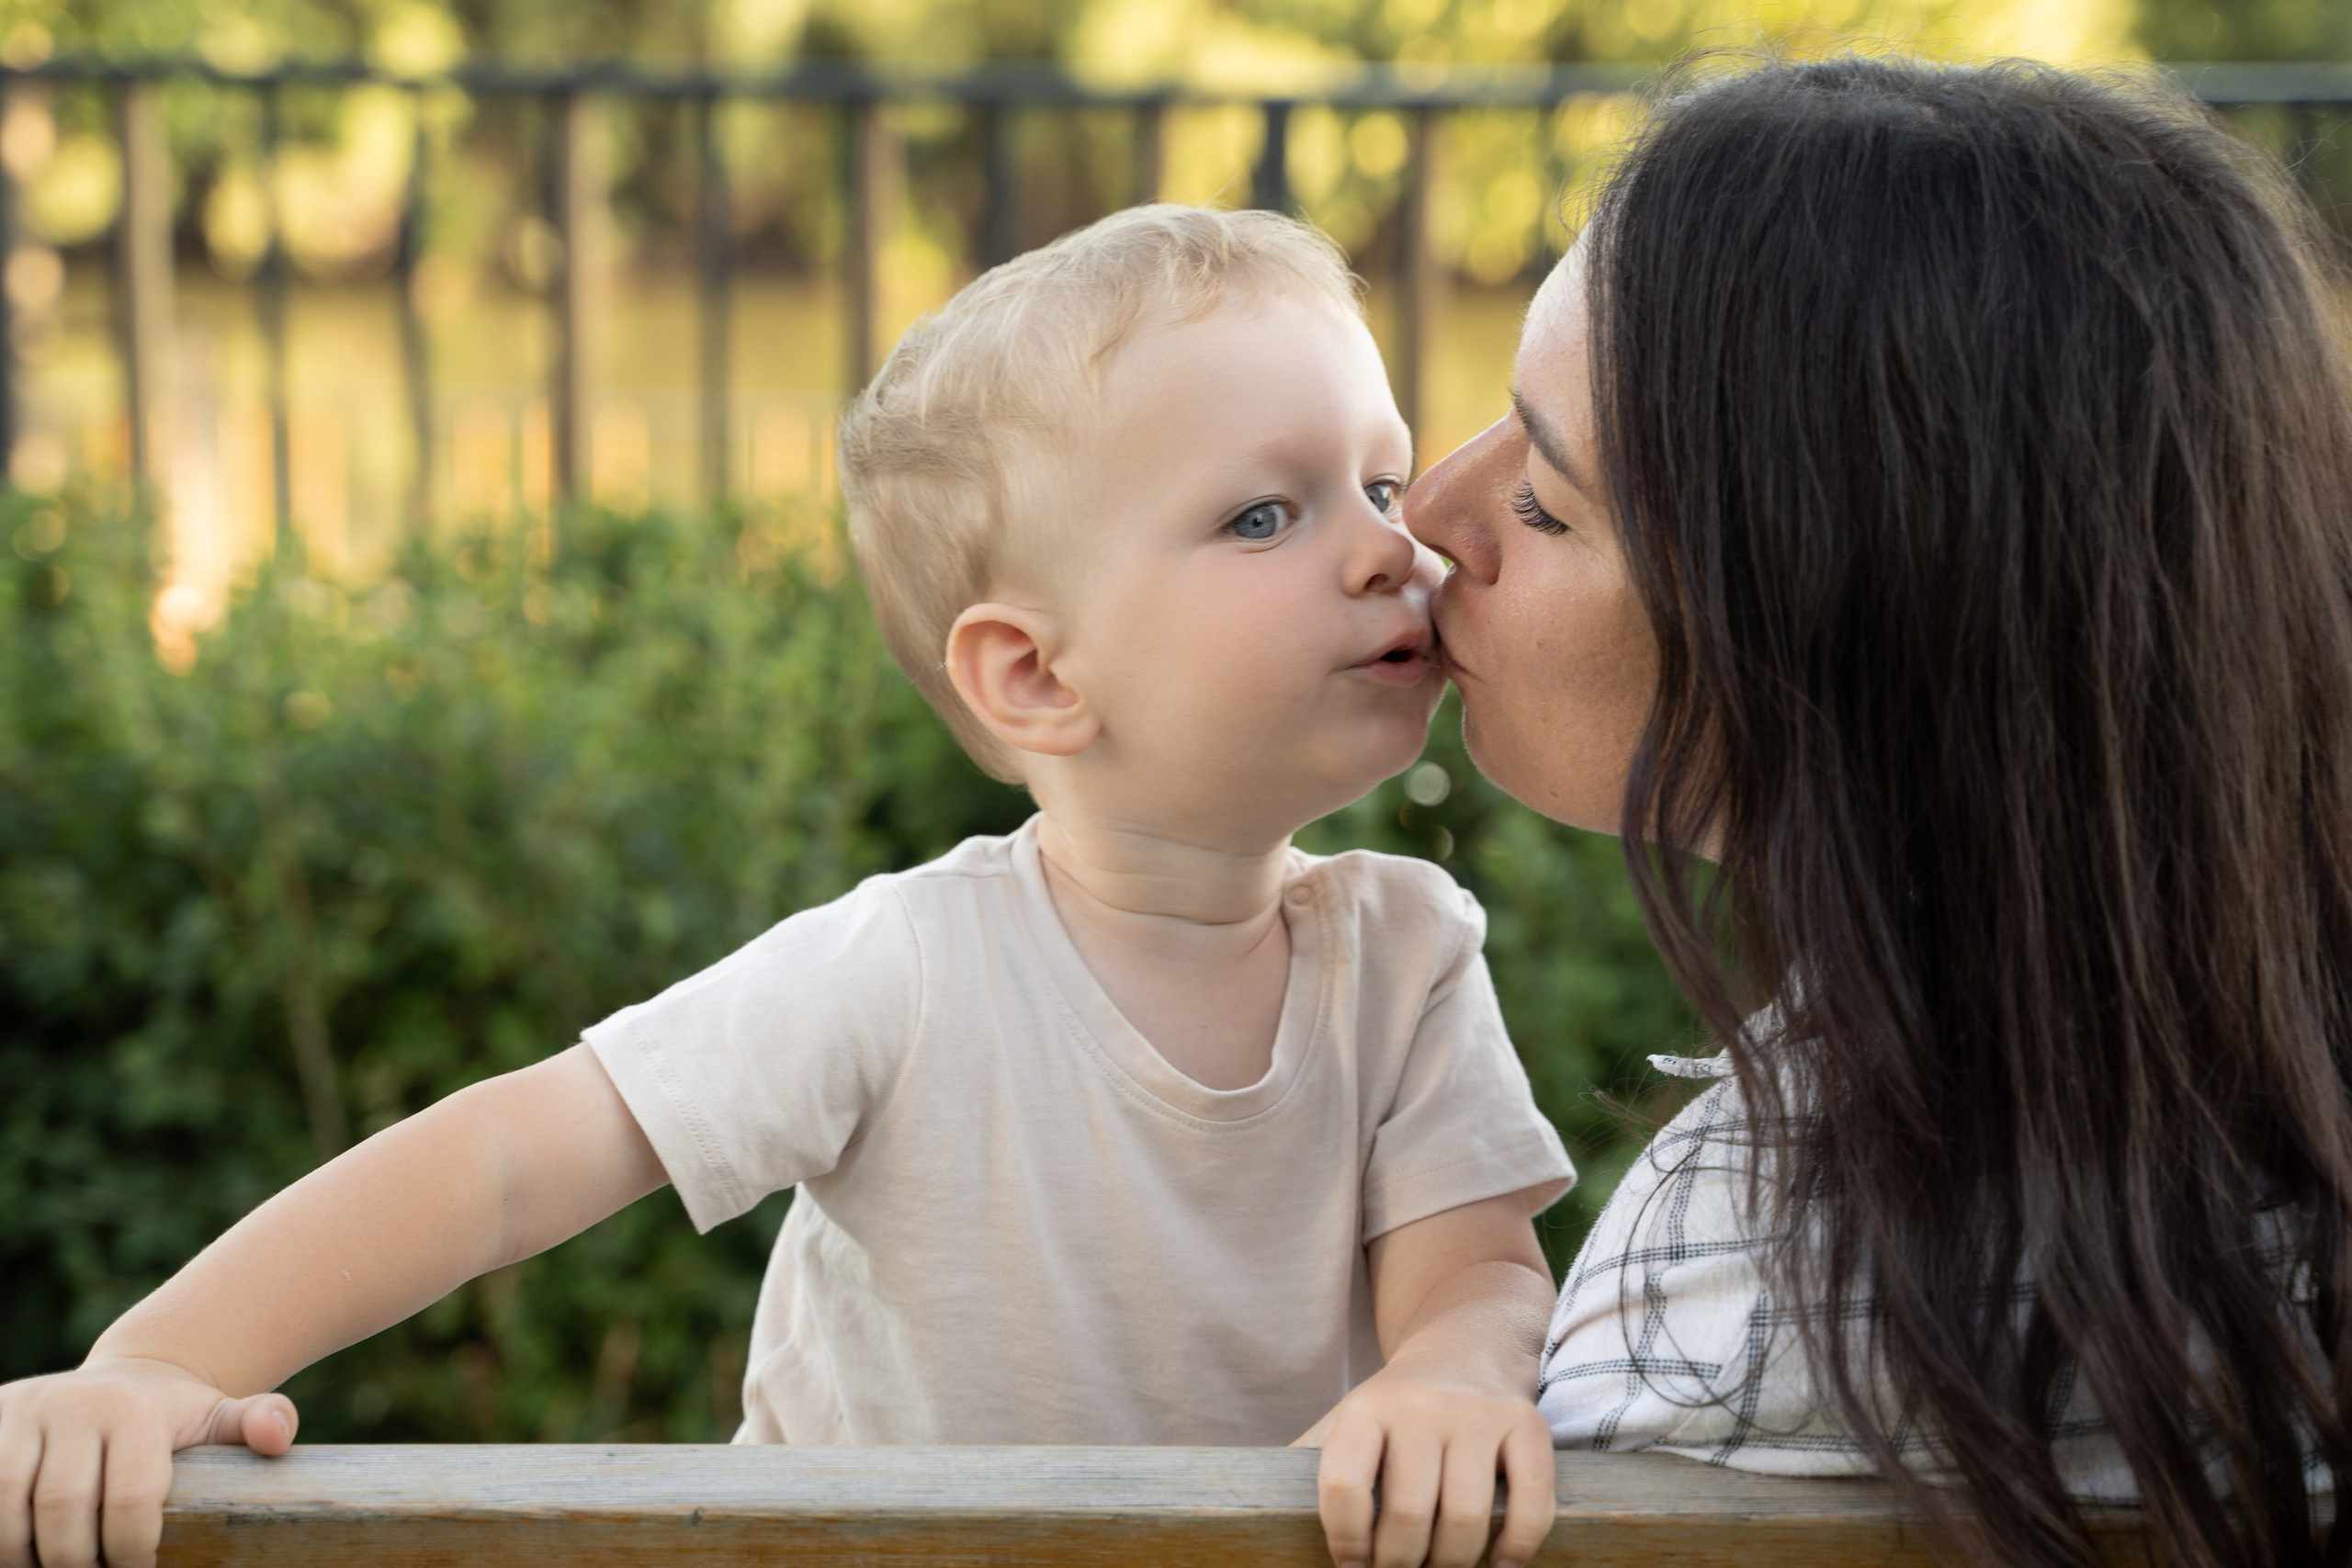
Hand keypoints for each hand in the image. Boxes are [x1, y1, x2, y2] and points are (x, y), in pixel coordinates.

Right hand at [0, 1357, 296, 1567]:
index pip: (130, 1498)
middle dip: (76, 1561)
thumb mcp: (220, 1418)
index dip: (131, 1550)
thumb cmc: (175, 1419)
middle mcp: (74, 1402)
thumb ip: (257, 1422)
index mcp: (136, 1408)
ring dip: (25, 1555)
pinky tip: (20, 1552)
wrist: (120, 1383)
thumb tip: (277, 1438)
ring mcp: (24, 1411)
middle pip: (63, 1508)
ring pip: (7, 1505)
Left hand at [1298, 1353, 1555, 1567]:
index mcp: (1364, 1410)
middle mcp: (1421, 1406)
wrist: (1464, 1348)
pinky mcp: (1527, 1425)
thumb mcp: (1344, 1424)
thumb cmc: (1393, 1411)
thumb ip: (1306, 1467)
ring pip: (1467, 1519)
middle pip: (1408, 1515)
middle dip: (1400, 1566)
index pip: (1342, 1487)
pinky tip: (1499, 1563)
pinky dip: (1518, 1548)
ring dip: (1452, 1565)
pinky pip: (1532, 1504)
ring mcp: (1478, 1414)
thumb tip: (1256, 1519)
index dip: (1345, 1543)